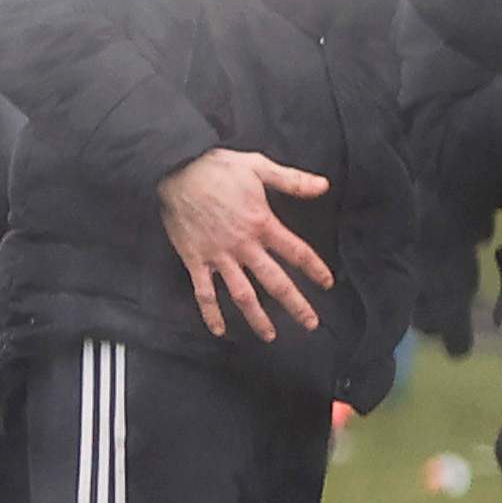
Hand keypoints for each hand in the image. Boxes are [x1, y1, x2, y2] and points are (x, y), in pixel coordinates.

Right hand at [156, 147, 336, 340]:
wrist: (174, 170)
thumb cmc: (216, 166)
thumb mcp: (258, 167)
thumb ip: (292, 180)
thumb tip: (323, 185)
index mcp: (261, 223)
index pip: (296, 252)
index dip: (315, 269)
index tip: (327, 283)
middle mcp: (243, 245)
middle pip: (274, 282)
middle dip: (295, 305)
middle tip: (310, 323)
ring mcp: (218, 256)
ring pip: (242, 294)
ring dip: (257, 317)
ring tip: (269, 336)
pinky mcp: (196, 260)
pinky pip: (204, 292)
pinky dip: (211, 313)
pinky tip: (219, 330)